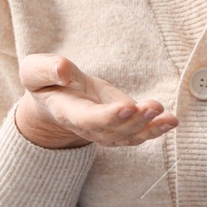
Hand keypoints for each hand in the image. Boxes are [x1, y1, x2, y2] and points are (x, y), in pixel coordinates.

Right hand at [15, 54, 177, 149]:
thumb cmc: (45, 82)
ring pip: (128, 137)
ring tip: (169, 119)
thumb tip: (62, 70)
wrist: (54, 98)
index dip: (107, 116)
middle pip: (113, 131)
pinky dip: (155, 130)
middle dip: (134, 122)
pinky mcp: (120, 125)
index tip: (126, 106)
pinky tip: (171, 121)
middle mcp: (88, 126)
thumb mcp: (34, 71)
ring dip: (150, 129)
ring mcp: (106, 130)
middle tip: (154, 107)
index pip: (87, 119)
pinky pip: (138, 133)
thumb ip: (45, 70)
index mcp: (67, 112)